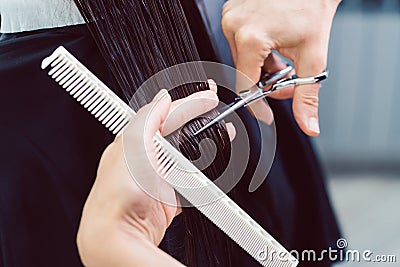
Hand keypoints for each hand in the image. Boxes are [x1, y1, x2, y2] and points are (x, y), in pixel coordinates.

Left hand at [77, 83, 232, 265]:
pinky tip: (209, 170)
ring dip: (205, 149)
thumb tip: (162, 98)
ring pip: (187, 157)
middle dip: (199, 123)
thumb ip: (147, 119)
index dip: (188, 104)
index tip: (208, 98)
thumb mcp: (131, 146)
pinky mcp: (168, 197)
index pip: (165, 115)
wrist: (120, 235)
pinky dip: (202, 176)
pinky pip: (190, 182)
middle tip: (216, 112)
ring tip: (223, 137)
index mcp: (134, 141)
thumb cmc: (117, 194)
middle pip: (178, 134)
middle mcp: (146, 158)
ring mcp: (158, 178)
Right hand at [222, 0, 340, 135]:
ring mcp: (230, 16)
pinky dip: (256, 49)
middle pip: (244, 72)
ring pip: (242, 58)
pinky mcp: (231, 11)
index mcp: (251, 38)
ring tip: (282, 53)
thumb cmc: (313, 4)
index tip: (266, 113)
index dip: (257, 104)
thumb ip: (307, 96)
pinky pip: (239, 41)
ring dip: (262, 64)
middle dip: (266, 80)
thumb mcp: (313, 56)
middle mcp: (234, 26)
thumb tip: (308, 125)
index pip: (245, 86)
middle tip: (286, 75)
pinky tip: (273, 40)